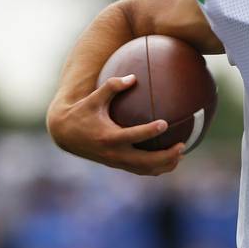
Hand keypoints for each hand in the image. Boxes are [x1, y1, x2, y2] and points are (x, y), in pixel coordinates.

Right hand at [47, 75, 184, 175]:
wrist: (65, 135)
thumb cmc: (82, 112)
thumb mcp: (93, 98)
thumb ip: (111, 87)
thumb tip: (133, 77)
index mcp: (108, 137)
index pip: (132, 136)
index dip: (149, 131)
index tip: (165, 124)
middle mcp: (113, 153)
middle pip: (144, 161)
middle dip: (165, 156)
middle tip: (182, 145)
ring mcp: (116, 162)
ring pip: (145, 169)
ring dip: (165, 165)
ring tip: (182, 153)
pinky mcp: (118, 165)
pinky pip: (141, 170)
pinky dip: (157, 168)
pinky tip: (171, 159)